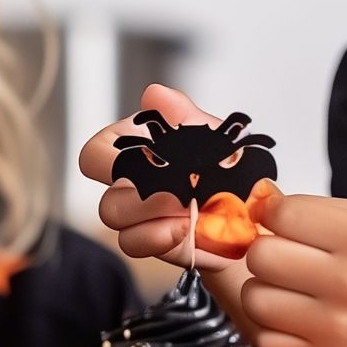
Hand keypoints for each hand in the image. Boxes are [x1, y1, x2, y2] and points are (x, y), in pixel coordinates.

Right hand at [79, 83, 249, 272]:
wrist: (251, 199)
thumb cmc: (221, 160)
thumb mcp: (206, 130)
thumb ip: (178, 112)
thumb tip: (154, 95)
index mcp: (131, 153)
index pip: (95, 156)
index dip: (108, 161)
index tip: (142, 160)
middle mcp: (130, 190)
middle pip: (108, 205)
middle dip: (141, 202)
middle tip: (176, 194)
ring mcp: (143, 222)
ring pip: (123, 233)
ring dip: (153, 226)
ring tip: (186, 215)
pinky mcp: (160, 245)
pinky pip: (148, 251)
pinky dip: (168, 241)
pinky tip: (191, 230)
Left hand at [240, 191, 346, 346]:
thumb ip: (316, 210)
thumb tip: (258, 205)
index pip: (281, 215)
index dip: (274, 213)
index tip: (285, 220)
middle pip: (260, 256)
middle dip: (268, 249)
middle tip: (290, 255)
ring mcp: (336, 328)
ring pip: (254, 298)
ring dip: (265, 288)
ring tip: (293, 287)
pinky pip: (264, 340)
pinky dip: (272, 328)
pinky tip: (296, 318)